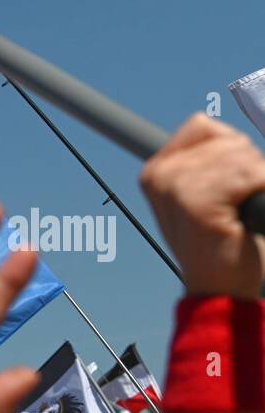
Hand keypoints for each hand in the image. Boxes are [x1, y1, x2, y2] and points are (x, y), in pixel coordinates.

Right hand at [140, 114, 264, 298]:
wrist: (225, 293)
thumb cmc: (229, 246)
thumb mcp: (215, 192)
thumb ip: (213, 161)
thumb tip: (209, 119)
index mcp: (157, 172)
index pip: (202, 126)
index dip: (230, 152)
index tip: (228, 188)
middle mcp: (159, 176)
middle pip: (229, 140)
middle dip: (248, 170)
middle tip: (236, 210)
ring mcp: (174, 188)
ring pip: (241, 155)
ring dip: (255, 185)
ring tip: (239, 218)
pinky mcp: (195, 202)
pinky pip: (248, 174)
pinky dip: (257, 193)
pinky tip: (241, 222)